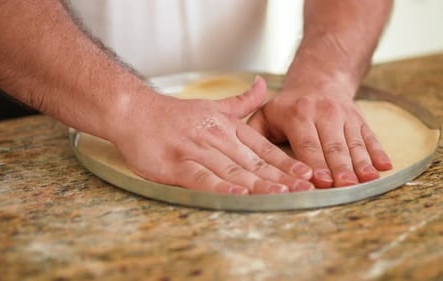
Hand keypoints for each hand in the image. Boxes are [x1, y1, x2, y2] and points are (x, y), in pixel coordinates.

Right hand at [109, 77, 313, 194]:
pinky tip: (237, 196)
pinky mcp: (176, 164)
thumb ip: (242, 100)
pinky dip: (219, 187)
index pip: (263, 148)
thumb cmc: (176, 114)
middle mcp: (217, 139)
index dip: (285, 162)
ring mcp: (197, 152)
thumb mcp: (214, 105)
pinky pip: (201, 177)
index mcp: (228, 129)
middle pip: (253, 162)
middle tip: (305, 188)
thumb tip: (263, 83)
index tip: (306, 173)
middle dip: (280, 177)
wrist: (135, 110)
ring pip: (232, 171)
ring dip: (257, 183)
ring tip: (280, 194)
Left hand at [248, 82, 391, 187]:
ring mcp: (345, 117)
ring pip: (354, 143)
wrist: (319, 80)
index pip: (307, 143)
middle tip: (345, 186)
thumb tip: (241, 153)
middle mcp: (324, 114)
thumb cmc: (288, 106)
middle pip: (333, 146)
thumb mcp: (266, 113)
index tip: (320, 180)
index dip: (315, 162)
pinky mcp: (359, 121)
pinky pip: (370, 137)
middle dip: (340, 167)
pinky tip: (385, 166)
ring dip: (362, 163)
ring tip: (369, 180)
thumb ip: (253, 132)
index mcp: (298, 114)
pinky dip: (378, 152)